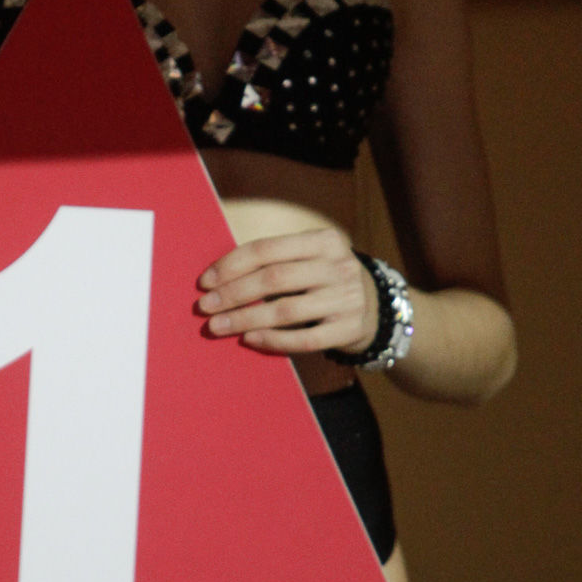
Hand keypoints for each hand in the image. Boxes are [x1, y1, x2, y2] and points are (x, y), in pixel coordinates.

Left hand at [196, 218, 378, 356]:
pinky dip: (273, 341)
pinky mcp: (350, 329)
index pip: (268, 249)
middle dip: (233, 294)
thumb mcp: (311, 258)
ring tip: (217, 326)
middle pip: (274, 279)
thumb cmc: (325, 280)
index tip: (205, 281)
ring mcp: (347, 298)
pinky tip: (249, 340)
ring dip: (245, 319)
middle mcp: (339, 266)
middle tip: (204, 307)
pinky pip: (305, 339)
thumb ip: (276, 261)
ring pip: (286, 311)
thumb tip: (219, 278)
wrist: (377, 308)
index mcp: (324, 240)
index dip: (232, 264)